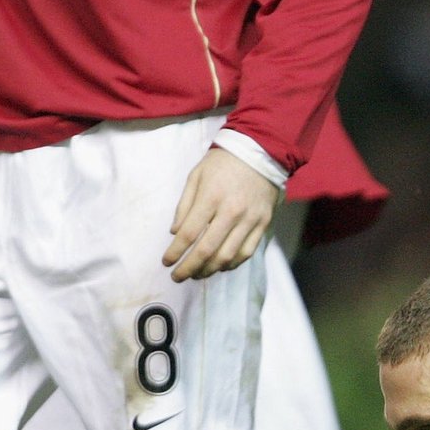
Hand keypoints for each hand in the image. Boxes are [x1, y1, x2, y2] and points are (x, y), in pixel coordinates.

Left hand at [163, 147, 280, 281]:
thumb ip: (185, 205)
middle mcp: (231, 212)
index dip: (175, 252)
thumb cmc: (223, 163)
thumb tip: (175, 233)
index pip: (189, 233)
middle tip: (178, 276)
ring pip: (227, 256)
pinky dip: (231, 264)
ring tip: (197, 274)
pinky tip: (220, 267)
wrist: (260, 154)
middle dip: (189, 267)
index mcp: (211, 197)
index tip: (166, 262)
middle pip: (207, 250)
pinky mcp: (262, 225)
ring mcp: (249, 221)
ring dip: (209, 270)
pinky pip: (246, 253)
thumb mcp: (196, 176)